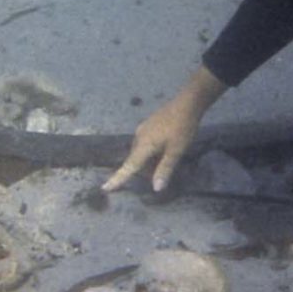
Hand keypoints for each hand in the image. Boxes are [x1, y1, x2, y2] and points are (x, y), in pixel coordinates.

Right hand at [103, 66, 225, 192]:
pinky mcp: (148, 125)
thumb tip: (155, 188)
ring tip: (160, 166)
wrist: (188, 103)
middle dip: (140, 170)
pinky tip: (160, 152)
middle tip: (155, 178)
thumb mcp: (176, 151)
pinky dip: (148, 152)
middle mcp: (139, 137)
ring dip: (145, 161)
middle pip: (134, 159)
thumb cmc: (183, 128)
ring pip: (139, 151)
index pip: (129, 166)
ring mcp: (143, 129)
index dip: (118, 178)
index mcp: (144, 144)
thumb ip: (165, 169)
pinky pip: (143, 143)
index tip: (105, 188)